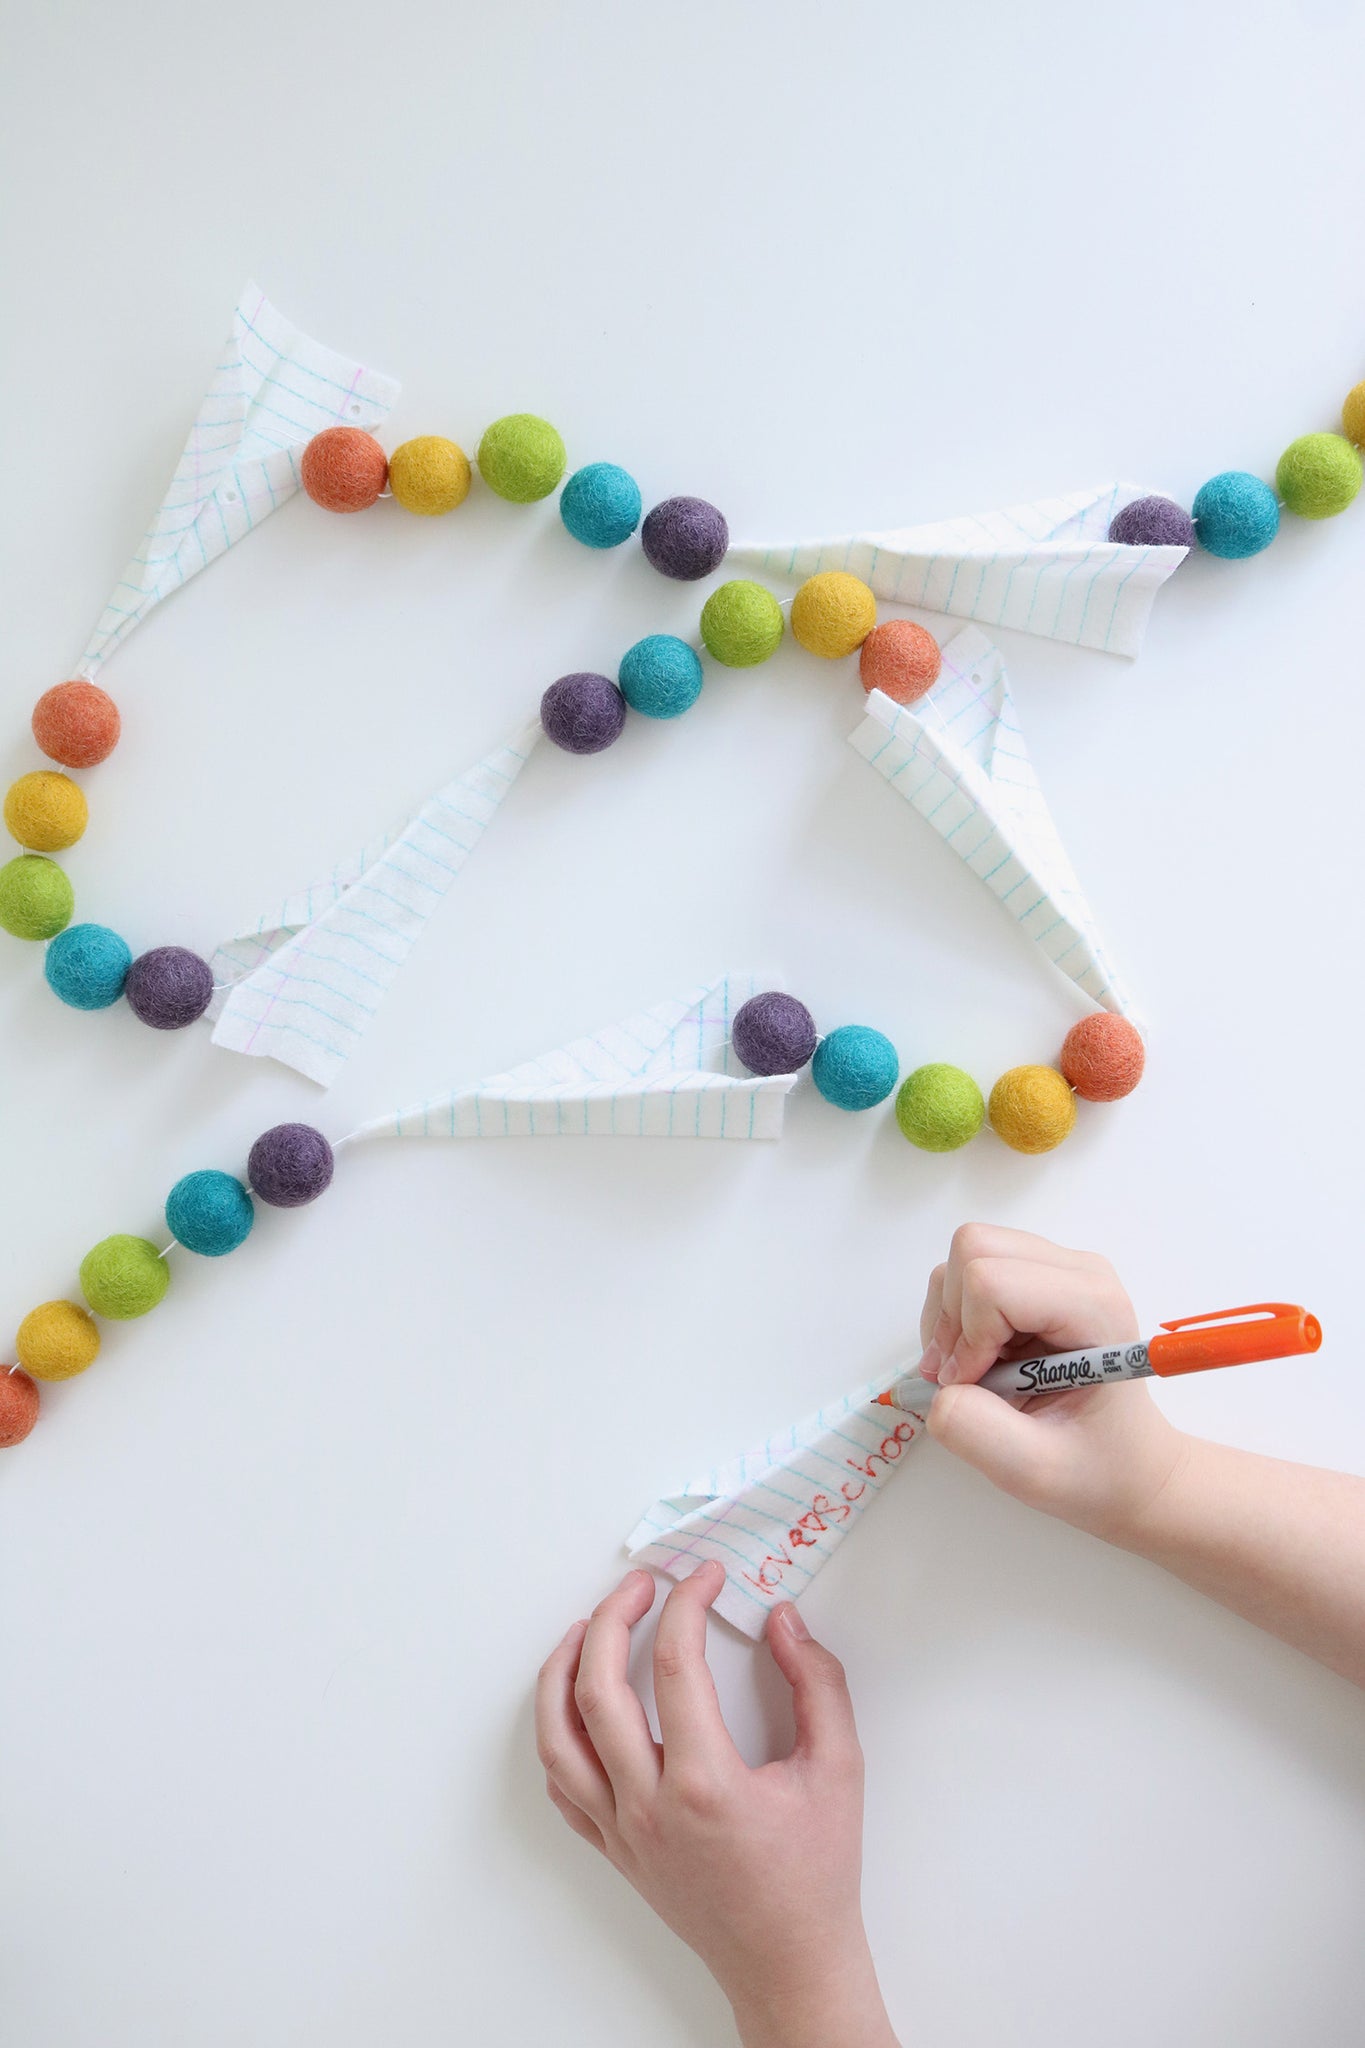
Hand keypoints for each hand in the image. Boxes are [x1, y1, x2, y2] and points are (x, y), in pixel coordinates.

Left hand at [535, 1562, 899, 2047]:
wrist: (790, 1962)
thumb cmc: (816, 1872)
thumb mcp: (840, 1769)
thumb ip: (819, 1684)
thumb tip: (784, 1622)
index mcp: (705, 1783)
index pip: (677, 1665)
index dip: (688, 1604)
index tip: (705, 1576)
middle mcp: (648, 1805)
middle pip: (597, 1688)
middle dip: (614, 1617)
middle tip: (642, 1584)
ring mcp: (622, 1831)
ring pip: (558, 1737)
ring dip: (563, 1671)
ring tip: (587, 1627)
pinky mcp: (613, 1849)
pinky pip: (562, 1785)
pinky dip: (558, 1734)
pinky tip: (576, 1703)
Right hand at [919, 1222, 1187, 1543]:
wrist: (1129, 1466)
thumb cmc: (1096, 1470)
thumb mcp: (1034, 1471)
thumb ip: (976, 1431)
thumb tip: (938, 1390)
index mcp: (1095, 1308)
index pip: (993, 1282)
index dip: (966, 1337)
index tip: (970, 1387)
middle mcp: (1081, 1272)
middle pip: (974, 1250)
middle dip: (953, 1319)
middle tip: (962, 1378)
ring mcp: (1060, 1268)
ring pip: (967, 1254)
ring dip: (952, 1318)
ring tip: (973, 1373)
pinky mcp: (1039, 1275)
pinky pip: (971, 1270)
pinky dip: (958, 1315)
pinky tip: (980, 1359)